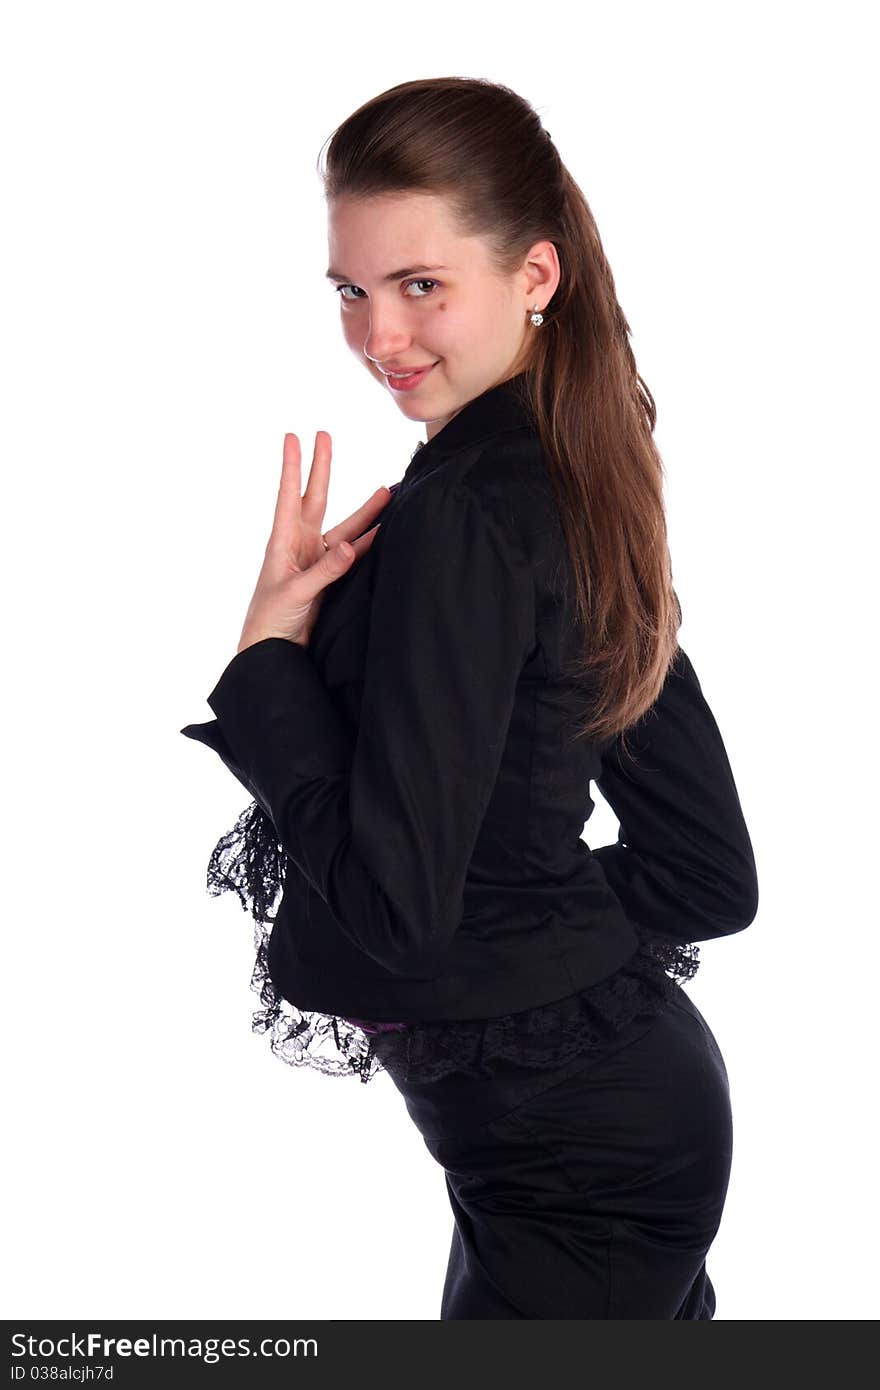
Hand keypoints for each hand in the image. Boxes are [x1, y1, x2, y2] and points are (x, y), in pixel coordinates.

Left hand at [236, 431, 390, 652]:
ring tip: (386, 491)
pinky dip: (370, 543)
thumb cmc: (270, 619)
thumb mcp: (296, 591)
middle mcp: (300, 545)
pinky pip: (354, 554)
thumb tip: (353, 545)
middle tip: (325, 435)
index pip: (289, 495)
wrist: (270, 650)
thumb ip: (326, 569)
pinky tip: (386, 532)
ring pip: (345, 527)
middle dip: (322, 468)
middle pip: (315, 498)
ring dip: (364, 511)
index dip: (293, 466)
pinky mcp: (330, 578)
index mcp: (283, 542)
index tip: (293, 437)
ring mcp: (316, 560)